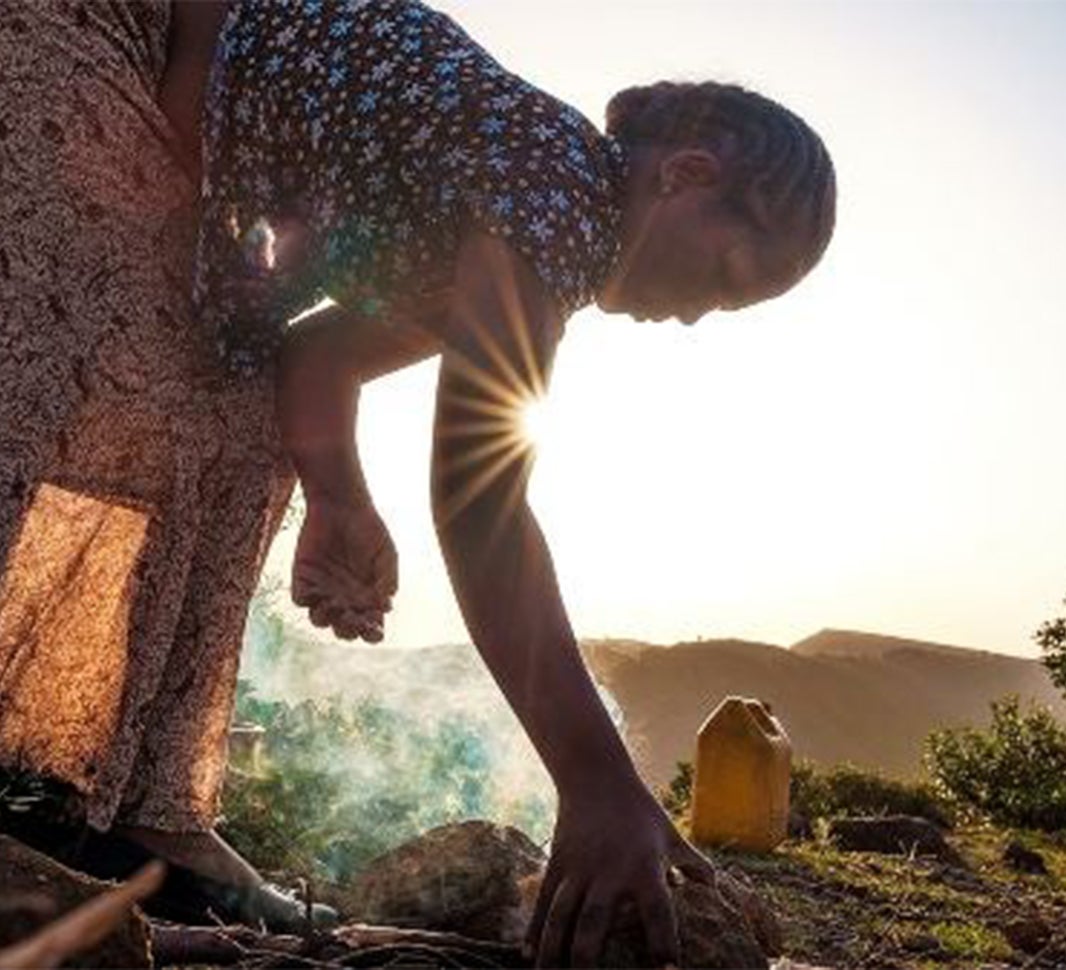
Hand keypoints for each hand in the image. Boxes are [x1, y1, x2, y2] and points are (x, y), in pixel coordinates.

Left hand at [291, 498, 397, 641]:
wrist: (342, 505)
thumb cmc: (369, 528)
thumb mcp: (386, 554)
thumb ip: (388, 580)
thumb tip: (387, 607)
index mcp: (366, 598)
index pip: (369, 626)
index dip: (372, 632)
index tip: (375, 628)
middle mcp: (343, 599)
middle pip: (344, 628)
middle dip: (350, 629)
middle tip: (354, 617)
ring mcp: (322, 590)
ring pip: (320, 619)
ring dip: (328, 618)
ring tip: (336, 604)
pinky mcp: (302, 578)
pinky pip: (301, 599)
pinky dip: (309, 601)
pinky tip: (320, 593)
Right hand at [525, 787, 716, 968]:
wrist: (596, 775)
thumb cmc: (640, 810)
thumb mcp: (672, 835)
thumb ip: (694, 866)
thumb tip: (716, 893)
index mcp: (645, 866)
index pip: (658, 911)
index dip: (663, 942)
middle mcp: (609, 869)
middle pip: (595, 920)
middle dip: (588, 958)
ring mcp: (579, 867)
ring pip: (562, 914)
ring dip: (554, 950)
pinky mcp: (558, 862)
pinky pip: (544, 900)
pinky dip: (534, 928)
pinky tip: (526, 954)